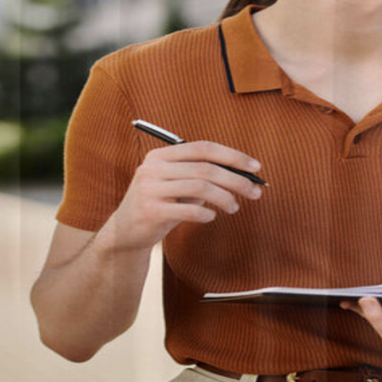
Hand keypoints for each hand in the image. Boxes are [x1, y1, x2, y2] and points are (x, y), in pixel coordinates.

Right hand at [110, 141, 263, 252]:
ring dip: (225, 198)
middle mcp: (153, 167)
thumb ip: (205, 175)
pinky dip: (205, 214)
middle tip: (255, 192)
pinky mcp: (149, 211)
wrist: (125, 233)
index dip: (233, 156)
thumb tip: (246, 175)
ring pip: (200, 187)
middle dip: (236, 180)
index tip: (256, 167)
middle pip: (206, 168)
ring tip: (235, 207)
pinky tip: (211, 218)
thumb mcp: (180, 184)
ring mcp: (149, 188)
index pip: (204, 148)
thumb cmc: (162, 204)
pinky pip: (188, 210)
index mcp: (161, 155)